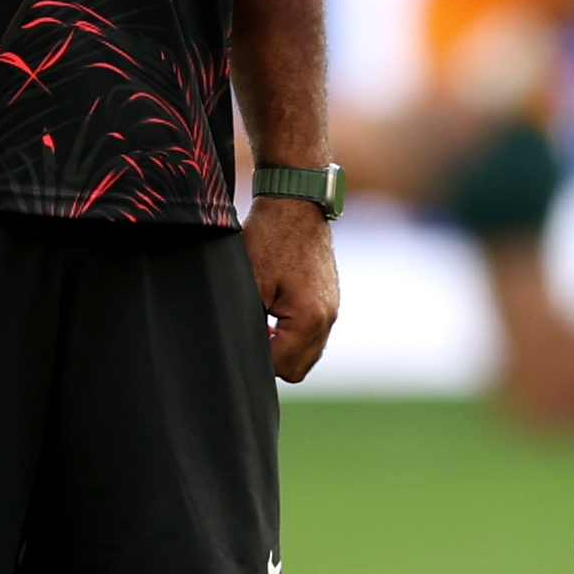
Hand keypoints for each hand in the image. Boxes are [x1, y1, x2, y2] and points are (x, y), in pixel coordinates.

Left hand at [247, 196, 338, 382]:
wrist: (295, 203)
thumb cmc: (270, 238)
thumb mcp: (250, 282)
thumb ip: (251, 323)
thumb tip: (242, 349)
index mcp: (311, 318)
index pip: (282, 366)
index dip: (256, 357)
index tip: (242, 335)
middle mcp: (328, 318)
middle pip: (298, 369)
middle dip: (273, 358)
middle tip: (252, 332)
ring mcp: (332, 310)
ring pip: (307, 354)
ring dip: (284, 347)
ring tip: (262, 322)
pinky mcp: (329, 301)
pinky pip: (312, 335)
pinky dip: (293, 333)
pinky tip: (274, 313)